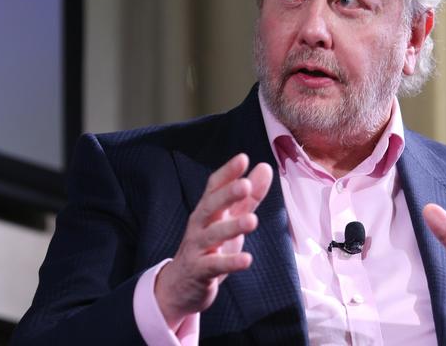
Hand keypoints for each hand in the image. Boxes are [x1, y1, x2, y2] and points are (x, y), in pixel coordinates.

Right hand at [155, 153, 271, 327]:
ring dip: (232, 227)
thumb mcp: (230, 219)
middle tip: (245, 185)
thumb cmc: (210, 246)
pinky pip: (215, 265)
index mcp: (208, 209)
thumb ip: (249, 197)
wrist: (181, 286)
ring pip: (213, 235)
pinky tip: (247, 260)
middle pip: (211, 206)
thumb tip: (265, 167)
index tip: (243, 158)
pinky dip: (230, 262)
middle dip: (227, 195)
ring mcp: (198, 247)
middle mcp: (200, 224)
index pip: (214, 186)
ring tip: (252, 221)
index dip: (227, 173)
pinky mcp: (200, 271)